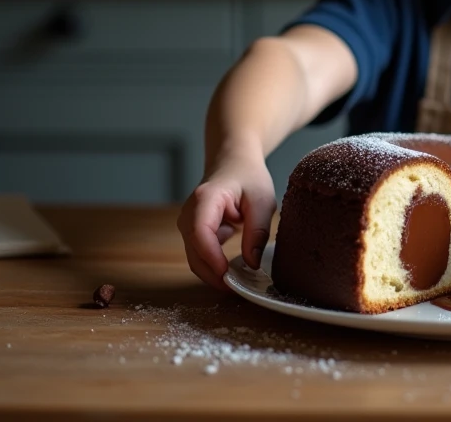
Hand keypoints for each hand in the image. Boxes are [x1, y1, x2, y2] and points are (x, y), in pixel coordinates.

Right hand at [177, 154, 275, 290]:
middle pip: (194, 253)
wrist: (233, 162)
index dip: (212, 257)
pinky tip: (234, 268)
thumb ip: (257, 232)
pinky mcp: (192, 233)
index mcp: (204, 199)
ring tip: (241, 282)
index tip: (228, 275)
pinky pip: (199, 256)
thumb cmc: (248, 177)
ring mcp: (187, 224)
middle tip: (241, 289)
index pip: (200, 233)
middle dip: (214, 274)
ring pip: (195, 259)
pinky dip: (215, 266)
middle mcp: (189, 214)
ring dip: (215, 273)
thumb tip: (252, 264)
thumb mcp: (262, 201)